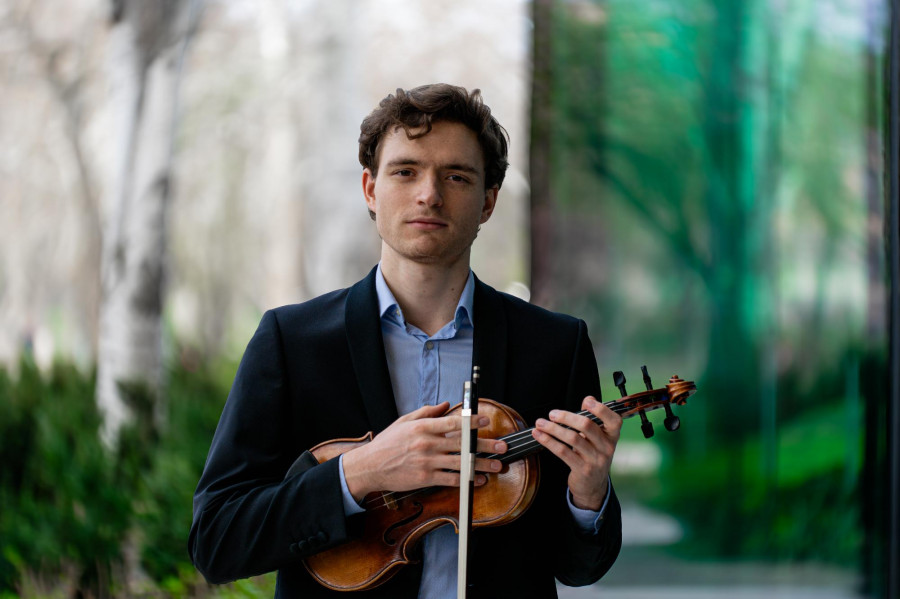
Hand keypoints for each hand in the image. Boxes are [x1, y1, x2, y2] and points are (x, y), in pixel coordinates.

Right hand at [342, 402, 506, 501]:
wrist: (369, 466)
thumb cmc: (387, 443)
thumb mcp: (404, 421)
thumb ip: (427, 412)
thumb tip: (446, 404)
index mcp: (423, 427)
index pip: (453, 422)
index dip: (472, 421)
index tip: (486, 421)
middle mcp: (427, 444)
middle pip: (462, 444)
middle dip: (485, 445)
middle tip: (502, 446)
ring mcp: (427, 462)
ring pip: (460, 463)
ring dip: (481, 465)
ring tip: (496, 466)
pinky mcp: (425, 478)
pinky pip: (451, 479)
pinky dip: (466, 480)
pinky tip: (478, 480)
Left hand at [531, 396, 620, 510]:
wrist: (593, 487)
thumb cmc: (592, 456)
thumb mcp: (596, 439)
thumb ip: (592, 419)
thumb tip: (588, 399)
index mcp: (612, 437)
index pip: (614, 420)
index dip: (601, 409)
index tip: (587, 402)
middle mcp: (607, 448)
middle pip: (588, 426)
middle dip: (567, 417)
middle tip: (552, 414)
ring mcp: (596, 460)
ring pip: (573, 438)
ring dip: (553, 429)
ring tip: (540, 423)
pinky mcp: (583, 470)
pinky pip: (563, 452)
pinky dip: (549, 441)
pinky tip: (539, 435)